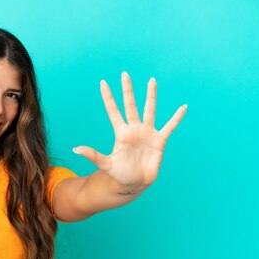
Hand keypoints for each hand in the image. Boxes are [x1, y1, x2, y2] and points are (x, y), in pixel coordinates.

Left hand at [73, 72, 186, 188]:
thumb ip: (92, 155)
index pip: (113, 111)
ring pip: (149, 110)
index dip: (108, 97)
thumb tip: (75, 149)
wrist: (134, 184)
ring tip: (151, 80)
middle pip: (130, 105)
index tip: (103, 83)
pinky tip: (183, 107)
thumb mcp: (105, 164)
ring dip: (151, 96)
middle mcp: (134, 129)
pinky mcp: (159, 141)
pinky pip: (170, 126)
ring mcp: (147, 133)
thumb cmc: (119, 174)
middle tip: (124, 74)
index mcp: (121, 133)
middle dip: (127, 90)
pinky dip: (176, 118)